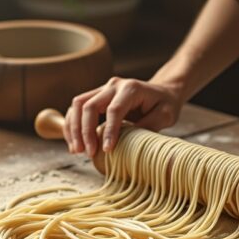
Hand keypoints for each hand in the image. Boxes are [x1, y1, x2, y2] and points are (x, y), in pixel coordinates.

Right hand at [63, 76, 183, 156]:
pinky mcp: (95, 97)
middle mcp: (113, 85)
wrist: (162, 93)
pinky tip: (74, 143)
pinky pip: (76, 108)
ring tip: (77, 150)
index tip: (106, 150)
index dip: (108, 131)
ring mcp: (102, 89)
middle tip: (89, 153)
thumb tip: (128, 142)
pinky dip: (72, 125)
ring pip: (78, 105)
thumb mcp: (166, 115)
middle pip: (89, 105)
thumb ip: (149, 126)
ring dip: (74, 128)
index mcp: (131, 88)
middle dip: (86, 131)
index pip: (114, 110)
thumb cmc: (165, 105)